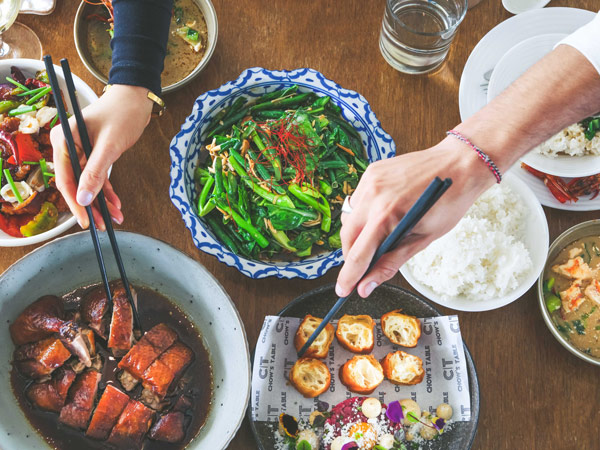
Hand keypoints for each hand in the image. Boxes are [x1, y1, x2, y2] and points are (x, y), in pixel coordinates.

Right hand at [49, 84, 152, 229]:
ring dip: (101, 203)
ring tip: (114, 219)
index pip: (65, 178)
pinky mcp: (94, 154)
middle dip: (89, 206)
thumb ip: (96, 172)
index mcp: (64, 139)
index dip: (75, 202)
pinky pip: (98, 177)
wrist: (136, 97)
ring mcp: (81, 150)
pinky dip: (108, 192)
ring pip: (88, 184)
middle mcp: (68, 145)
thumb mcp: (109, 145)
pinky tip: (116, 206)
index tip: (85, 221)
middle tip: (101, 226)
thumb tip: (84, 199)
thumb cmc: (122, 113)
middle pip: (75, 183)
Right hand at [335, 138, 494, 297]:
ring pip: (349, 218)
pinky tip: (379, 216)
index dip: (348, 277)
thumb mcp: (423, 239)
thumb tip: (366, 286)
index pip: (357, 254)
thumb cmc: (448, 202)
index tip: (342, 291)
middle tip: (363, 268)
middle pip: (347, 237)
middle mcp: (372, 195)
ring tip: (376, 239)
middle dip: (351, 256)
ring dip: (356, 234)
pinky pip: (356, 201)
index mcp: (386, 215)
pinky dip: (362, 214)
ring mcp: (369, 181)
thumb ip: (390, 263)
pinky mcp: (371, 172)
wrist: (459, 164)